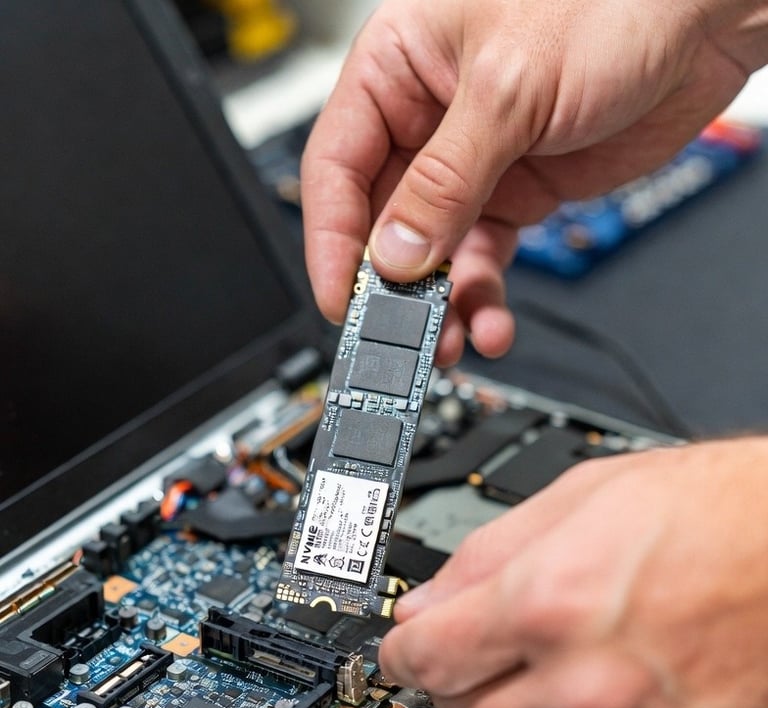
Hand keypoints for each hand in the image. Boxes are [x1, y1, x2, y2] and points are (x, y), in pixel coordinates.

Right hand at [301, 0, 767, 364]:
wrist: (703, 21)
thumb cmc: (612, 3)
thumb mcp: (509, 90)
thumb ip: (445, 180)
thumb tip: (397, 252)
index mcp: (398, 71)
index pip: (337, 168)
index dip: (333, 240)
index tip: (342, 296)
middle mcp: (426, 124)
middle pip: (382, 223)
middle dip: (391, 285)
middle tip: (396, 332)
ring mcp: (471, 167)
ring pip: (433, 254)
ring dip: (439, 305)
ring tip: (448, 341)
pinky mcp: (513, 198)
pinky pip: (482, 261)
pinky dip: (484, 299)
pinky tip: (490, 323)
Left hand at [379, 439, 767, 707]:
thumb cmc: (714, 509)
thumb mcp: (581, 494)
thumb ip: (489, 551)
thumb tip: (433, 595)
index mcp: (551, 601)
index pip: (430, 656)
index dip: (400, 651)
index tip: (400, 642)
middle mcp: (585, 680)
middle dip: (442, 680)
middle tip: (449, 646)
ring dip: (496, 704)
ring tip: (513, 655)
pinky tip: (568, 678)